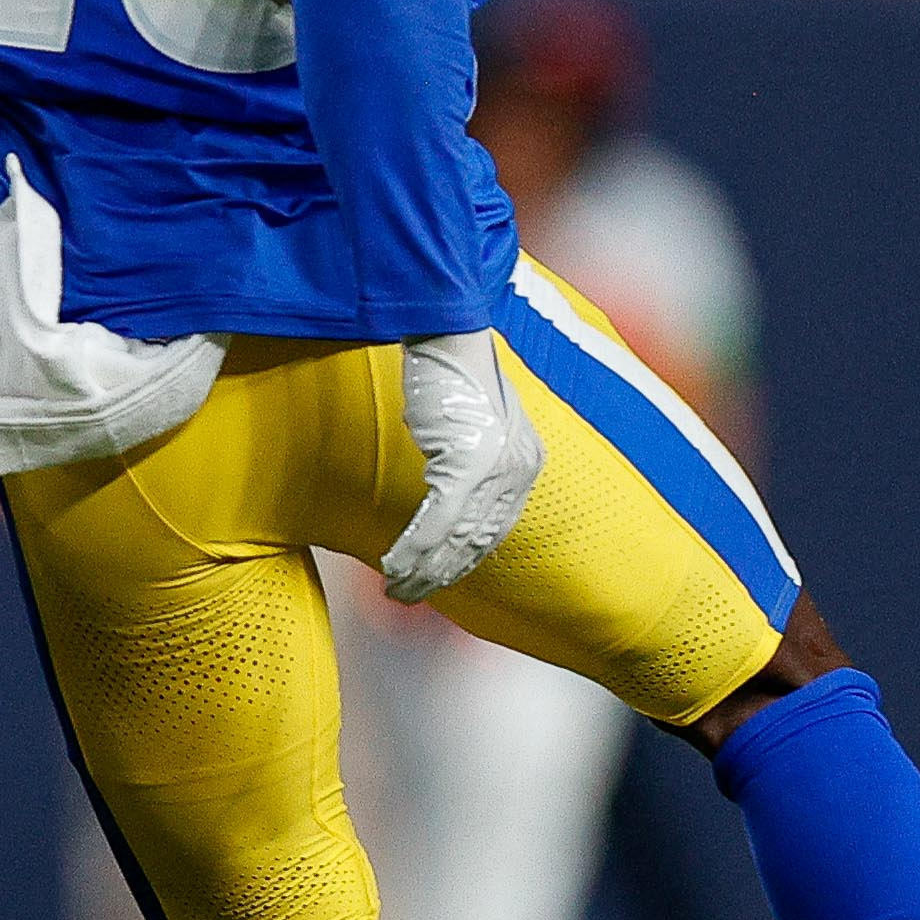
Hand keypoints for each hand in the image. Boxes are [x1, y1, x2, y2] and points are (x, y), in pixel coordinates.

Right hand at [379, 329, 544, 603]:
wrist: (446, 325)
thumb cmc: (450, 363)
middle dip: (443, 575)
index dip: (464, 558)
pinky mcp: (466, 464)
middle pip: (479, 541)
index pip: (497, 526)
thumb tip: (447, 479)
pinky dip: (412, 550)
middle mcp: (517, 469)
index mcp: (525, 459)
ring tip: (397, 589)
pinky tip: (394, 567)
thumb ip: (469, 450)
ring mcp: (494, 469)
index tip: (437, 576)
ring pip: (456, 540)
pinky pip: (436, 523)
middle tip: (411, 594)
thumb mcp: (472, 414)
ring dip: (423, 572)